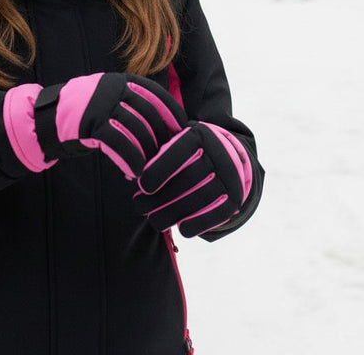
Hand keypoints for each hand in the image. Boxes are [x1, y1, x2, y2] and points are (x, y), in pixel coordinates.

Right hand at [3, 73, 185, 178]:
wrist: (46, 119)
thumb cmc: (85, 115)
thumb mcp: (109, 100)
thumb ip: (132, 104)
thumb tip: (166, 124)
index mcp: (121, 81)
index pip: (156, 95)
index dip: (172, 114)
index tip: (182, 132)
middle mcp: (113, 89)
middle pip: (149, 116)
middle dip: (161, 139)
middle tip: (167, 158)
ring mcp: (102, 105)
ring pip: (136, 131)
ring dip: (146, 154)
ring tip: (149, 171)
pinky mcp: (91, 123)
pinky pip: (119, 144)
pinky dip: (129, 160)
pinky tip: (132, 173)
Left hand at [133, 122, 251, 237]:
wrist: (229, 157)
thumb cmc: (188, 151)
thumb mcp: (175, 141)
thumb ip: (154, 152)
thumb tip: (128, 172)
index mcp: (199, 135)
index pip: (178, 153)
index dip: (159, 171)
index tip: (142, 186)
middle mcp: (218, 154)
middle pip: (186, 180)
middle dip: (159, 197)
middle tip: (140, 206)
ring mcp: (230, 177)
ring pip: (197, 200)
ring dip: (172, 214)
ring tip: (154, 220)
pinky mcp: (235, 198)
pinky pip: (214, 215)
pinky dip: (196, 224)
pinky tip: (181, 228)